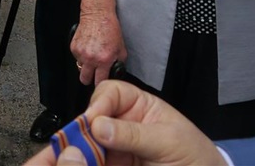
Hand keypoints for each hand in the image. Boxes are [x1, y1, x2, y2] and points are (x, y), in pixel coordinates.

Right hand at [22, 80, 225, 165]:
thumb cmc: (196, 156)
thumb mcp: (169, 141)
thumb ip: (135, 134)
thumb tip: (99, 125)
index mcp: (138, 107)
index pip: (110, 95)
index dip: (98, 106)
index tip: (93, 123)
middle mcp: (123, 126)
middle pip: (90, 124)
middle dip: (74, 135)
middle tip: (64, 149)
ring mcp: (116, 150)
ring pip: (85, 148)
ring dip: (71, 155)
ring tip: (58, 162)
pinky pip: (92, 163)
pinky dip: (80, 164)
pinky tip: (72, 165)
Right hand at [71, 0, 125, 85]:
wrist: (97, 14)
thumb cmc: (110, 29)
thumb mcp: (121, 48)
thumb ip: (118, 63)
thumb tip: (116, 71)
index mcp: (104, 60)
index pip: (100, 81)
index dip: (101, 84)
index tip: (102, 83)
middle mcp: (90, 58)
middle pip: (84, 79)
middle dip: (89, 78)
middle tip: (94, 74)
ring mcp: (80, 53)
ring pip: (79, 68)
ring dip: (85, 66)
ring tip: (91, 57)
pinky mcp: (73, 47)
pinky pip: (76, 57)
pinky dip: (81, 56)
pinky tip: (87, 48)